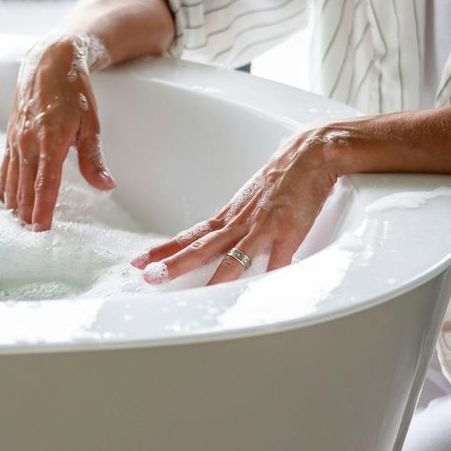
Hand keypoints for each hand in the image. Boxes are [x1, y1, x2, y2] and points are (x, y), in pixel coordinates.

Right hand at [0, 33, 114, 231]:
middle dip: (25, 214)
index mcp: (51, 140)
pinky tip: (5, 200)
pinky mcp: (10, 135)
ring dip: (13, 204)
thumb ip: (94, 159)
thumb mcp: (91, 123)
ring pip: (12, 179)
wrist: (49, 61)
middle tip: (26, 240)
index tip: (41, 231)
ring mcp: (16, 138)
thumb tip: (106, 186)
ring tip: (15, 226)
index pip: (44, 185)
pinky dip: (5, 186)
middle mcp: (29, 142)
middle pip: (24, 187)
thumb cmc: (74, 91)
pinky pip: (5, 166)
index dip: (42, 210)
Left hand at [134, 125, 338, 285]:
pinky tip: (258, 294)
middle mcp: (240, 223)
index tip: (141, 261)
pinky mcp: (288, 231)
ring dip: (214, 277)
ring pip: (233, 257)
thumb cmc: (281, 178)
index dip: (165, 249)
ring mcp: (263, 227)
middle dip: (174, 264)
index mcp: (230, 217)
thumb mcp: (249, 202)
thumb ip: (235, 224)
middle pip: (201, 247)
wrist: (308, 155)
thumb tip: (219, 239)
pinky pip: (276, 259)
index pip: (190, 236)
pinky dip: (267, 277)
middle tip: (149, 276)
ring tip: (195, 295)